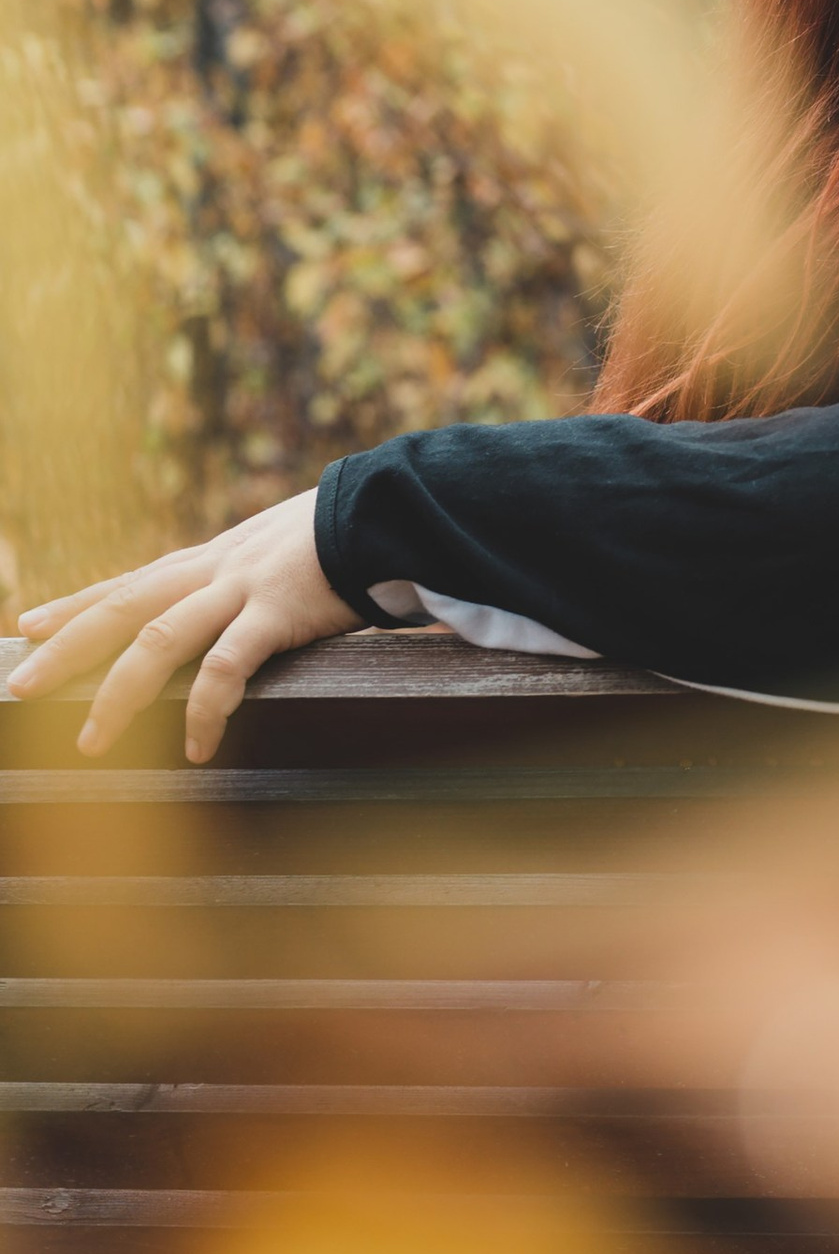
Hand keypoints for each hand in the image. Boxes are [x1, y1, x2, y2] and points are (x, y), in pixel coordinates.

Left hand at [8, 490, 356, 762]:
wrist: (387, 506)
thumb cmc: (342, 534)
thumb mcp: (277, 548)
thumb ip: (248, 573)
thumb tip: (236, 601)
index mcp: (209, 558)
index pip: (128, 583)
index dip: (76, 605)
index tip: (30, 626)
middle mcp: (212, 569)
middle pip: (123, 609)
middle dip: (68, 649)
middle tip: (22, 686)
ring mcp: (239, 589)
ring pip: (160, 641)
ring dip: (119, 695)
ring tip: (92, 741)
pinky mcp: (275, 612)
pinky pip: (227, 667)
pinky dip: (204, 709)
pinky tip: (195, 747)